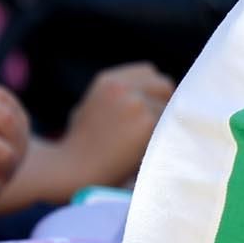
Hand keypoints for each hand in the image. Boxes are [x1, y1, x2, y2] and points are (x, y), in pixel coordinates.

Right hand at [60, 63, 174, 189]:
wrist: (74, 169)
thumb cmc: (79, 147)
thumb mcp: (90, 109)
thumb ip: (117, 98)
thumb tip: (145, 100)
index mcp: (109, 81)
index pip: (148, 73)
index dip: (153, 91)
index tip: (150, 109)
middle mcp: (123, 87)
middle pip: (163, 85)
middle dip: (163, 103)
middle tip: (156, 126)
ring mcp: (136, 102)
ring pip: (169, 108)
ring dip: (163, 124)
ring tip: (143, 143)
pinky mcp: (147, 122)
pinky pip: (169, 125)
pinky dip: (163, 137)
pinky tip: (146, 150)